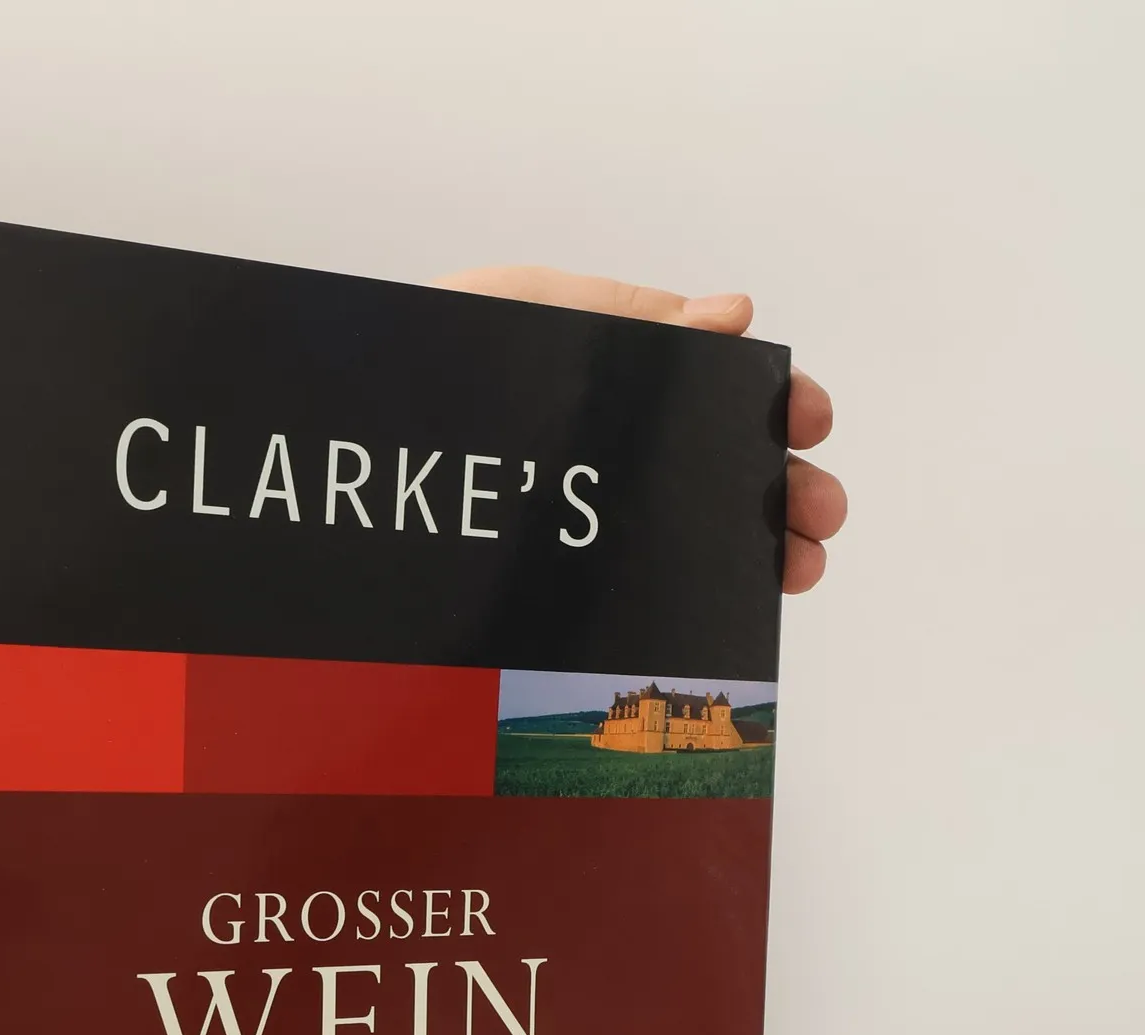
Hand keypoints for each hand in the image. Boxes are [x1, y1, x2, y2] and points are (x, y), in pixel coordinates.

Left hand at [434, 266, 843, 592]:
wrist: (326, 452)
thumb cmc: (418, 363)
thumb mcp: (519, 314)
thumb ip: (620, 320)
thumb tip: (735, 313)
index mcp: (600, 381)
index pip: (706, 393)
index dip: (767, 406)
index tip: (810, 424)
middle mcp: (596, 451)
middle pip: (708, 471)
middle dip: (776, 493)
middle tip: (819, 518)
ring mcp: (569, 517)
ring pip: (677, 538)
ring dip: (748, 551)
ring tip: (796, 571)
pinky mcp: (538, 581)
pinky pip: (620, 594)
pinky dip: (679, 602)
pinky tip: (722, 612)